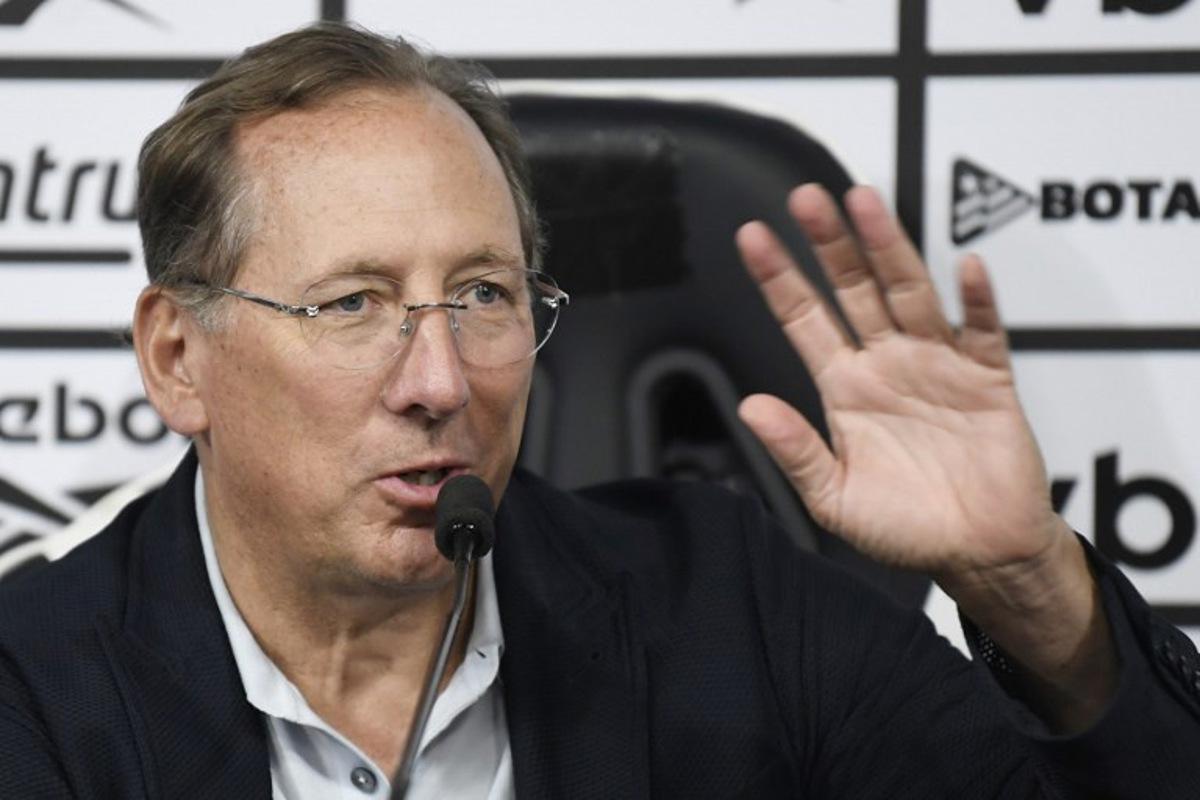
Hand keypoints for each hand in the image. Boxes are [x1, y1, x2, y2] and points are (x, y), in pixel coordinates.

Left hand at [735, 184, 1061, 579]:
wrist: (979, 553)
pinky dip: (977, 301)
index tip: (751, 236)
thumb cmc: (906, 529)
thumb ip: (795, 450)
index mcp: (845, 388)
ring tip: (866, 203)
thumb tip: (750, 408)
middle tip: (806, 197)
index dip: (778, 277)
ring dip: (889, 249)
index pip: (804, 318)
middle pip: (853, 289)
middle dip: (829, 244)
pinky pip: (983, 332)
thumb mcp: (834, 497)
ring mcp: (937, 365)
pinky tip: (966, 267)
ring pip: (909, 293)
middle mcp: (886, 364)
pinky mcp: (987, 379)